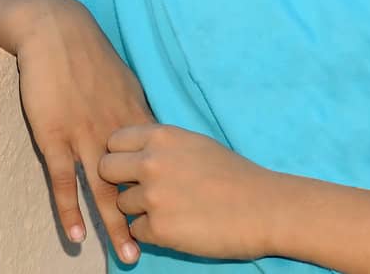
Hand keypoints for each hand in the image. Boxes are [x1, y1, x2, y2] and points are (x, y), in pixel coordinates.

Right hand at [12, 0, 157, 265]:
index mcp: (135, 117)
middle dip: (151, 217)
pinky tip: (77, 235)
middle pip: (137, 183)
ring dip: (115, 225)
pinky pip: (65, 180)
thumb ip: (136, 111)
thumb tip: (153, 133)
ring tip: (126, 256)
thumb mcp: (124, 81)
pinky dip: (71, 209)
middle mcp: (115, 130)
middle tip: (166, 246)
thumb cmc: (88, 54)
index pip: (158, 164)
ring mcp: (84, 135)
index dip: (170, 190)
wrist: (56, 30)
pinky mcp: (54, 136)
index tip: (187, 215)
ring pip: (104, 189)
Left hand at [98, 123, 278, 261]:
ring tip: (171, 210)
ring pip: (120, 204)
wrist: (264, 207)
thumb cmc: (234, 175)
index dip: (120, 155)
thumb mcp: (195, 145)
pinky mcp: (158, 228)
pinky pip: (136, 231)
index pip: (114, 140)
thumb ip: (163, 147)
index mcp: (162, 136)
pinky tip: (177, 226)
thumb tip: (135, 154)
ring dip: (138, 210)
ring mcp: (153, 196)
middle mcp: (152, 162)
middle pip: (105, 168)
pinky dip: (151, 233)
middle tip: (141, 191)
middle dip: (118, 181)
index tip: (132, 166)